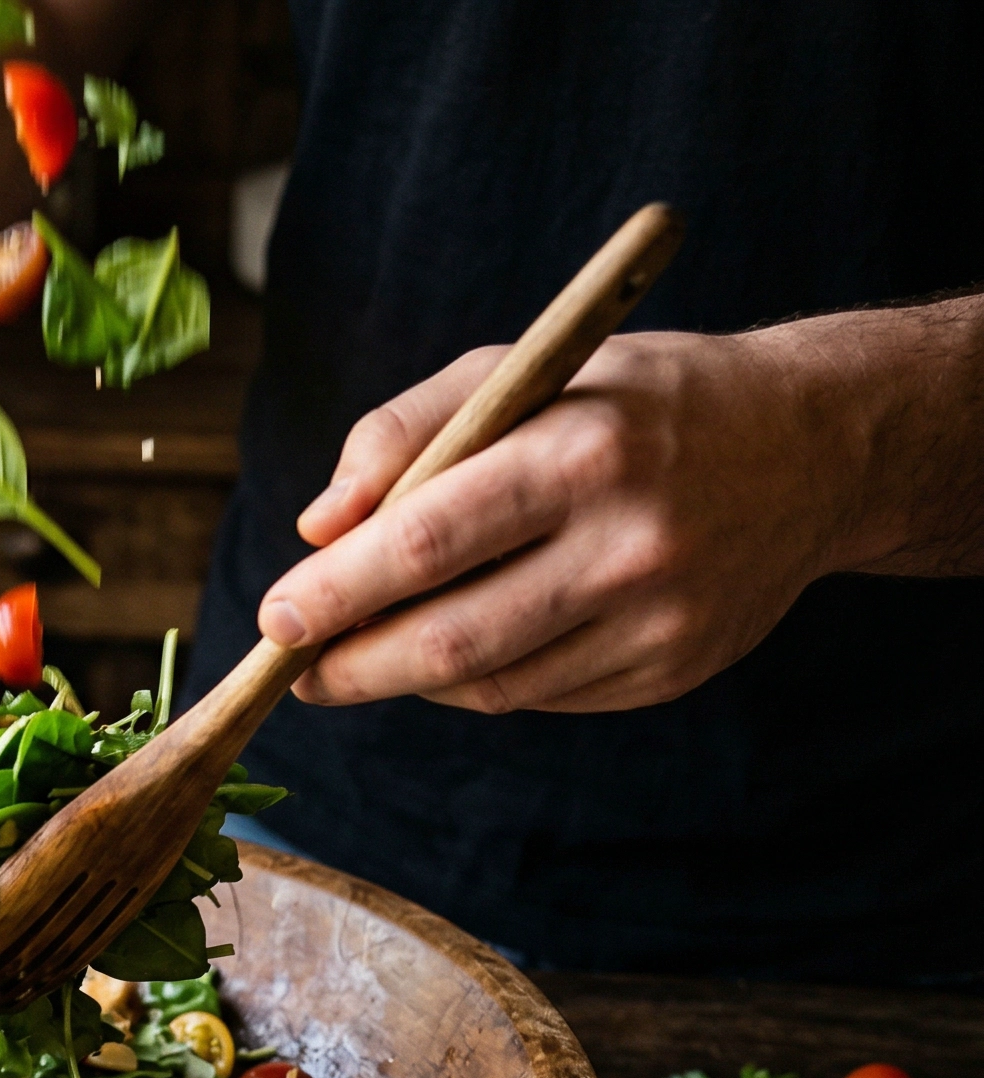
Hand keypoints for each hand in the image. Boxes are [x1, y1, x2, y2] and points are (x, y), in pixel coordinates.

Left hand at [257, 330, 859, 713]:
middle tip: (293, 667)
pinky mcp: (673, 668)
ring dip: (406, 679)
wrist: (812, 446)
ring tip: (363, 653)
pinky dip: (478, 683)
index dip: (337, 592)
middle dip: (352, 665)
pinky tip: (459, 649)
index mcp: (584, 451)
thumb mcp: (522, 371)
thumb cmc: (633, 401)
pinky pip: (539, 697)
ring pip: (489, 684)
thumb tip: (317, 526)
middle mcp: (629, 542)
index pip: (428, 539)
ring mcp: (659, 618)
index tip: (274, 619)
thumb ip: (405, 432)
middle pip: (451, 639)